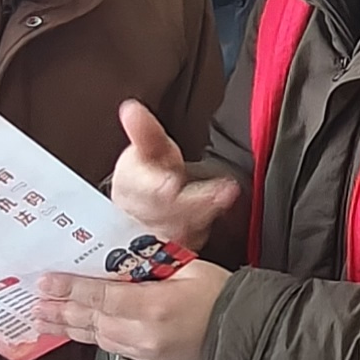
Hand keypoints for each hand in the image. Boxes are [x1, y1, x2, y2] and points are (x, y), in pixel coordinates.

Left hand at [36, 256, 227, 359]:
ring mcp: (145, 352)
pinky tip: (76, 330)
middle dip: (60, 310)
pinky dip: (89, 337)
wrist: (247, 340)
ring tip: (44, 319)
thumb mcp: (190, 267)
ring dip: (68, 326)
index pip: (102, 296)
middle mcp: (145, 334)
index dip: (71, 289)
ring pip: (97, 337)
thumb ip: (153, 261)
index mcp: (155, 306)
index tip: (48, 282)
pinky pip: (110, 347)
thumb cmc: (225, 300)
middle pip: (92, 320)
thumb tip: (123, 253)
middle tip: (34, 302)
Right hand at [109, 102, 242, 250]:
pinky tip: (220, 212)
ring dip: (206, 213)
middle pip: (167, 212)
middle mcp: (141, 215)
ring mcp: (157, 235)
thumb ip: (143, 131)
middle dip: (195, 201)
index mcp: (132, 188)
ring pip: (180, 230)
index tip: (171, 183)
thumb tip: (131, 109)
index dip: (157, 188)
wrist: (144, 207)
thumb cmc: (146, 173)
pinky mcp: (173, 250)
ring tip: (227, 194)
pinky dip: (205, 228)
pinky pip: (190, 242)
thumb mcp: (147, 148)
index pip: (143, 191)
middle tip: (223, 189)